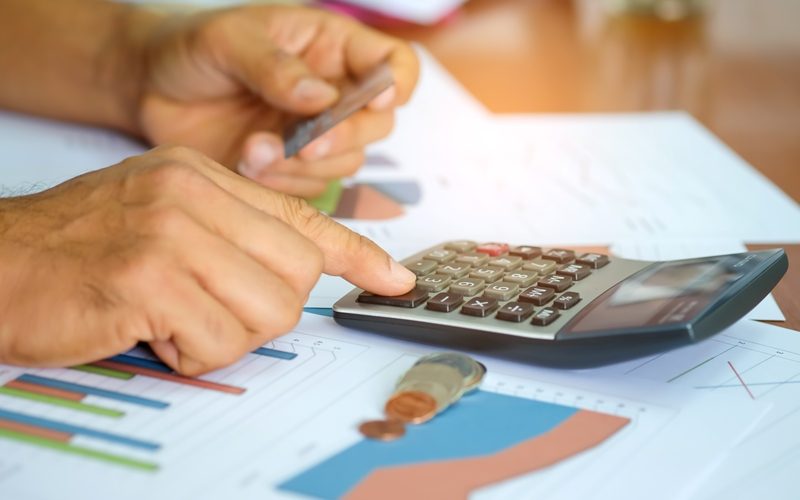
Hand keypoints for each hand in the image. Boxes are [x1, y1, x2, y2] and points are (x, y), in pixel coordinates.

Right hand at [0, 146, 414, 374]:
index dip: (356, 254)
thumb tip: (300, 266)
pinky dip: (191, 354)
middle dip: (267, 308)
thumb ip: (230, 229)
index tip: (395, 278)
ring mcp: (173, 235)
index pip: (303, 216)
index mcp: (202, 177)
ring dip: (226, 335)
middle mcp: (194, 196)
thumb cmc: (80, 247)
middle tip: (213, 308)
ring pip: (269, 312)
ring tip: (175, 320)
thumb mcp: (161, 214)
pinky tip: (153, 334)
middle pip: (297, 273)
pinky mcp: (151, 281)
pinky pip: (219, 342)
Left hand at [136, 5, 418, 196]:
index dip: (396, 84)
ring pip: (345, 163)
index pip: (393, 64)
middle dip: (344, 138)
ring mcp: (314, 134)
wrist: (148, 89)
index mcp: (331, 48)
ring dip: (303, 165)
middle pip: (378, 124)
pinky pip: (309, 189)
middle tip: (306, 143)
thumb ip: (275, 67)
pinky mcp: (290, 169)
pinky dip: (282, 184)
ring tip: (252, 150)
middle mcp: (333, 93)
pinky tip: (246, 164)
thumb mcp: (228, 41)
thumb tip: (321, 97)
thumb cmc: (192, 48)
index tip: (375, 99)